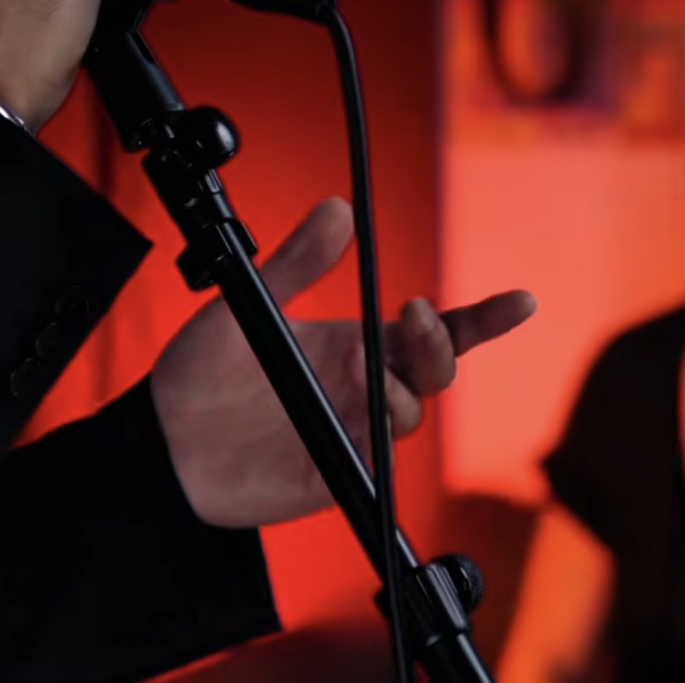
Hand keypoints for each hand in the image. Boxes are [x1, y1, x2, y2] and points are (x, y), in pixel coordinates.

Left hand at [150, 197, 537, 529]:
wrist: (163, 444)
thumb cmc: (201, 374)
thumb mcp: (249, 307)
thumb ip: (298, 263)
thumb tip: (339, 209)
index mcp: (354, 344)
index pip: (432, 331)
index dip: (482, 320)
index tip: (520, 302)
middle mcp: (363, 387)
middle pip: (434, 369)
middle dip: (441, 343)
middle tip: (416, 317)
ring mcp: (353, 432)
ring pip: (411, 411)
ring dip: (399, 388)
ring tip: (360, 364)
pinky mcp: (336, 475)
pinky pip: (378, 463)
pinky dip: (379, 440)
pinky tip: (358, 420)